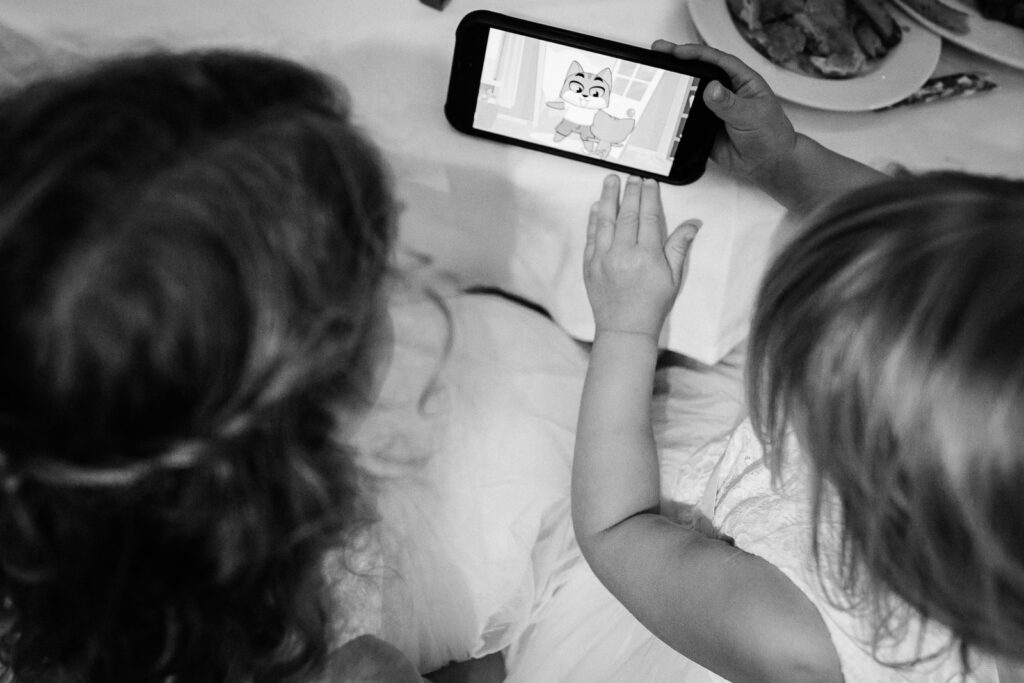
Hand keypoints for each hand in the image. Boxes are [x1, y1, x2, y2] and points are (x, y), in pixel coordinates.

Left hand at [583, 175, 700, 339]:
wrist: (624, 329)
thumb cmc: (652, 304)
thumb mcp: (673, 278)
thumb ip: (679, 247)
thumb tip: (694, 222)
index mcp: (646, 256)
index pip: (648, 218)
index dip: (649, 197)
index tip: (649, 182)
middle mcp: (623, 254)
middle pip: (627, 215)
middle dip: (630, 192)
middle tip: (632, 176)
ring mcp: (603, 259)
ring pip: (605, 221)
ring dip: (607, 199)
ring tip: (610, 180)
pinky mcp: (589, 266)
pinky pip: (591, 237)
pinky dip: (593, 220)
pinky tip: (595, 207)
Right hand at [651, 41, 796, 185]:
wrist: (767, 164)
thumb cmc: (771, 135)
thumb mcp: (752, 115)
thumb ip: (730, 103)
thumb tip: (712, 89)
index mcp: (741, 80)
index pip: (716, 60)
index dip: (696, 54)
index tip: (677, 52)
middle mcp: (725, 91)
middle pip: (699, 72)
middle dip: (678, 63)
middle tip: (658, 53)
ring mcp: (713, 109)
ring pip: (690, 94)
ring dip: (674, 88)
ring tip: (656, 78)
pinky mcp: (704, 126)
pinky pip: (687, 117)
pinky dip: (674, 114)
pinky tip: (662, 108)